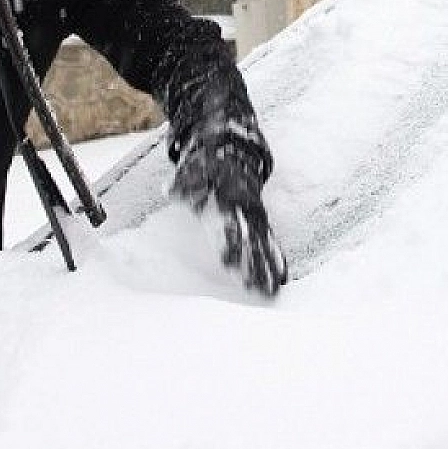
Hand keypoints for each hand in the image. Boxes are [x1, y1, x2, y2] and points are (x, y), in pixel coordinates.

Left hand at [170, 139, 287, 296]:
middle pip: (250, 242)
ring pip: (264, 245)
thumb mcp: (190, 176)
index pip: (229, 228)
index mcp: (227, 204)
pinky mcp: (260, 222)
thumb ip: (180, 186)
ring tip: (272, 291)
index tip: (229, 265)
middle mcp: (245, 213)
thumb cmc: (205, 172)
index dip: (229, 246)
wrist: (231, 157)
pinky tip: (281, 278)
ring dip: (268, 268)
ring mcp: (255, 217)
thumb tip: (166, 189)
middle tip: (255, 290)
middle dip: (253, 265)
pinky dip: (277, 259)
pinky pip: (270, 243)